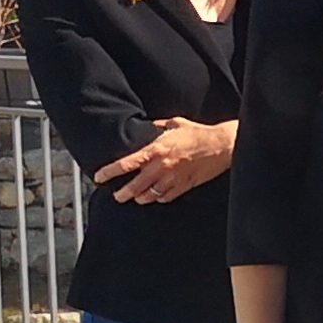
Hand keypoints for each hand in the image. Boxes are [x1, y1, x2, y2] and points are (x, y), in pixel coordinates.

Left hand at [93, 118, 236, 204]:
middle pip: (134, 186)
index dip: (109, 172)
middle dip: (122, 193)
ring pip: (149, 195)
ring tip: (137, 198)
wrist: (223, 145)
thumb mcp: (175, 123)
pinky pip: (166, 197)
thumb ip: (158, 128)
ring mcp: (173, 178)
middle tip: (117, 195)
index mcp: (156, 149)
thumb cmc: (200, 133)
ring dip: (141, 198)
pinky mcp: (185, 186)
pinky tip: (157, 197)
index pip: (125, 164)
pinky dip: (160, 198)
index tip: (99, 178)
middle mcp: (161, 166)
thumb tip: (149, 128)